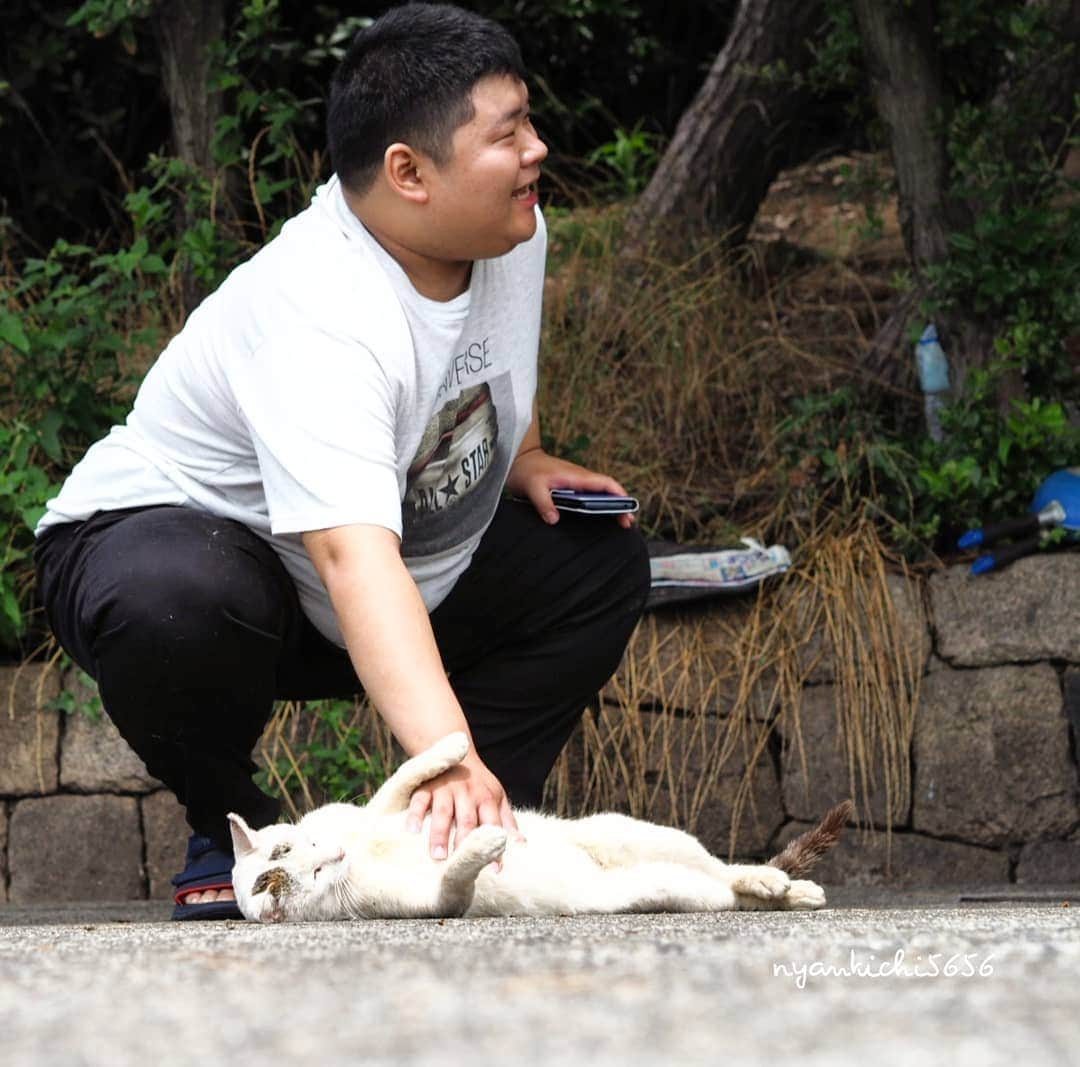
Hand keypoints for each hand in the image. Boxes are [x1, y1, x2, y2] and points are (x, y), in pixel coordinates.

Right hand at [404, 753, 519, 859]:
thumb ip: (507, 821)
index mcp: (487, 798)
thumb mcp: (496, 796)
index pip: (492, 825)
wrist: (451, 748)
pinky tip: (411, 831)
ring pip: (443, 812)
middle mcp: (467, 792)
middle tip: (461, 868)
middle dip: (465, 843)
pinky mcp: (425, 786)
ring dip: (440, 834)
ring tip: (437, 856)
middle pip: (467, 820)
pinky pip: (419, 800)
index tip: (495, 870)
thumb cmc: (477, 783)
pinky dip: (415, 814)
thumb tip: (521, 845)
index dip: (495, 846)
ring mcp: (445, 788)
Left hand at [506, 447, 635, 528]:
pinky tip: (603, 518)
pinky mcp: (573, 488)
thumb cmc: (527, 471)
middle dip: (621, 505)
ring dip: (612, 506)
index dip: (618, 494)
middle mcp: (581, 479)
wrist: (520, 460)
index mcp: (576, 476)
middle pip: (608, 490)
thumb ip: (544, 503)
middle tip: (627, 523)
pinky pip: (591, 497)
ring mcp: (578, 483)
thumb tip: (555, 519)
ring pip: (601, 494)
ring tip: (621, 523)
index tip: (627, 508)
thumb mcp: (532, 487)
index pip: (605, 482)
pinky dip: (600, 506)